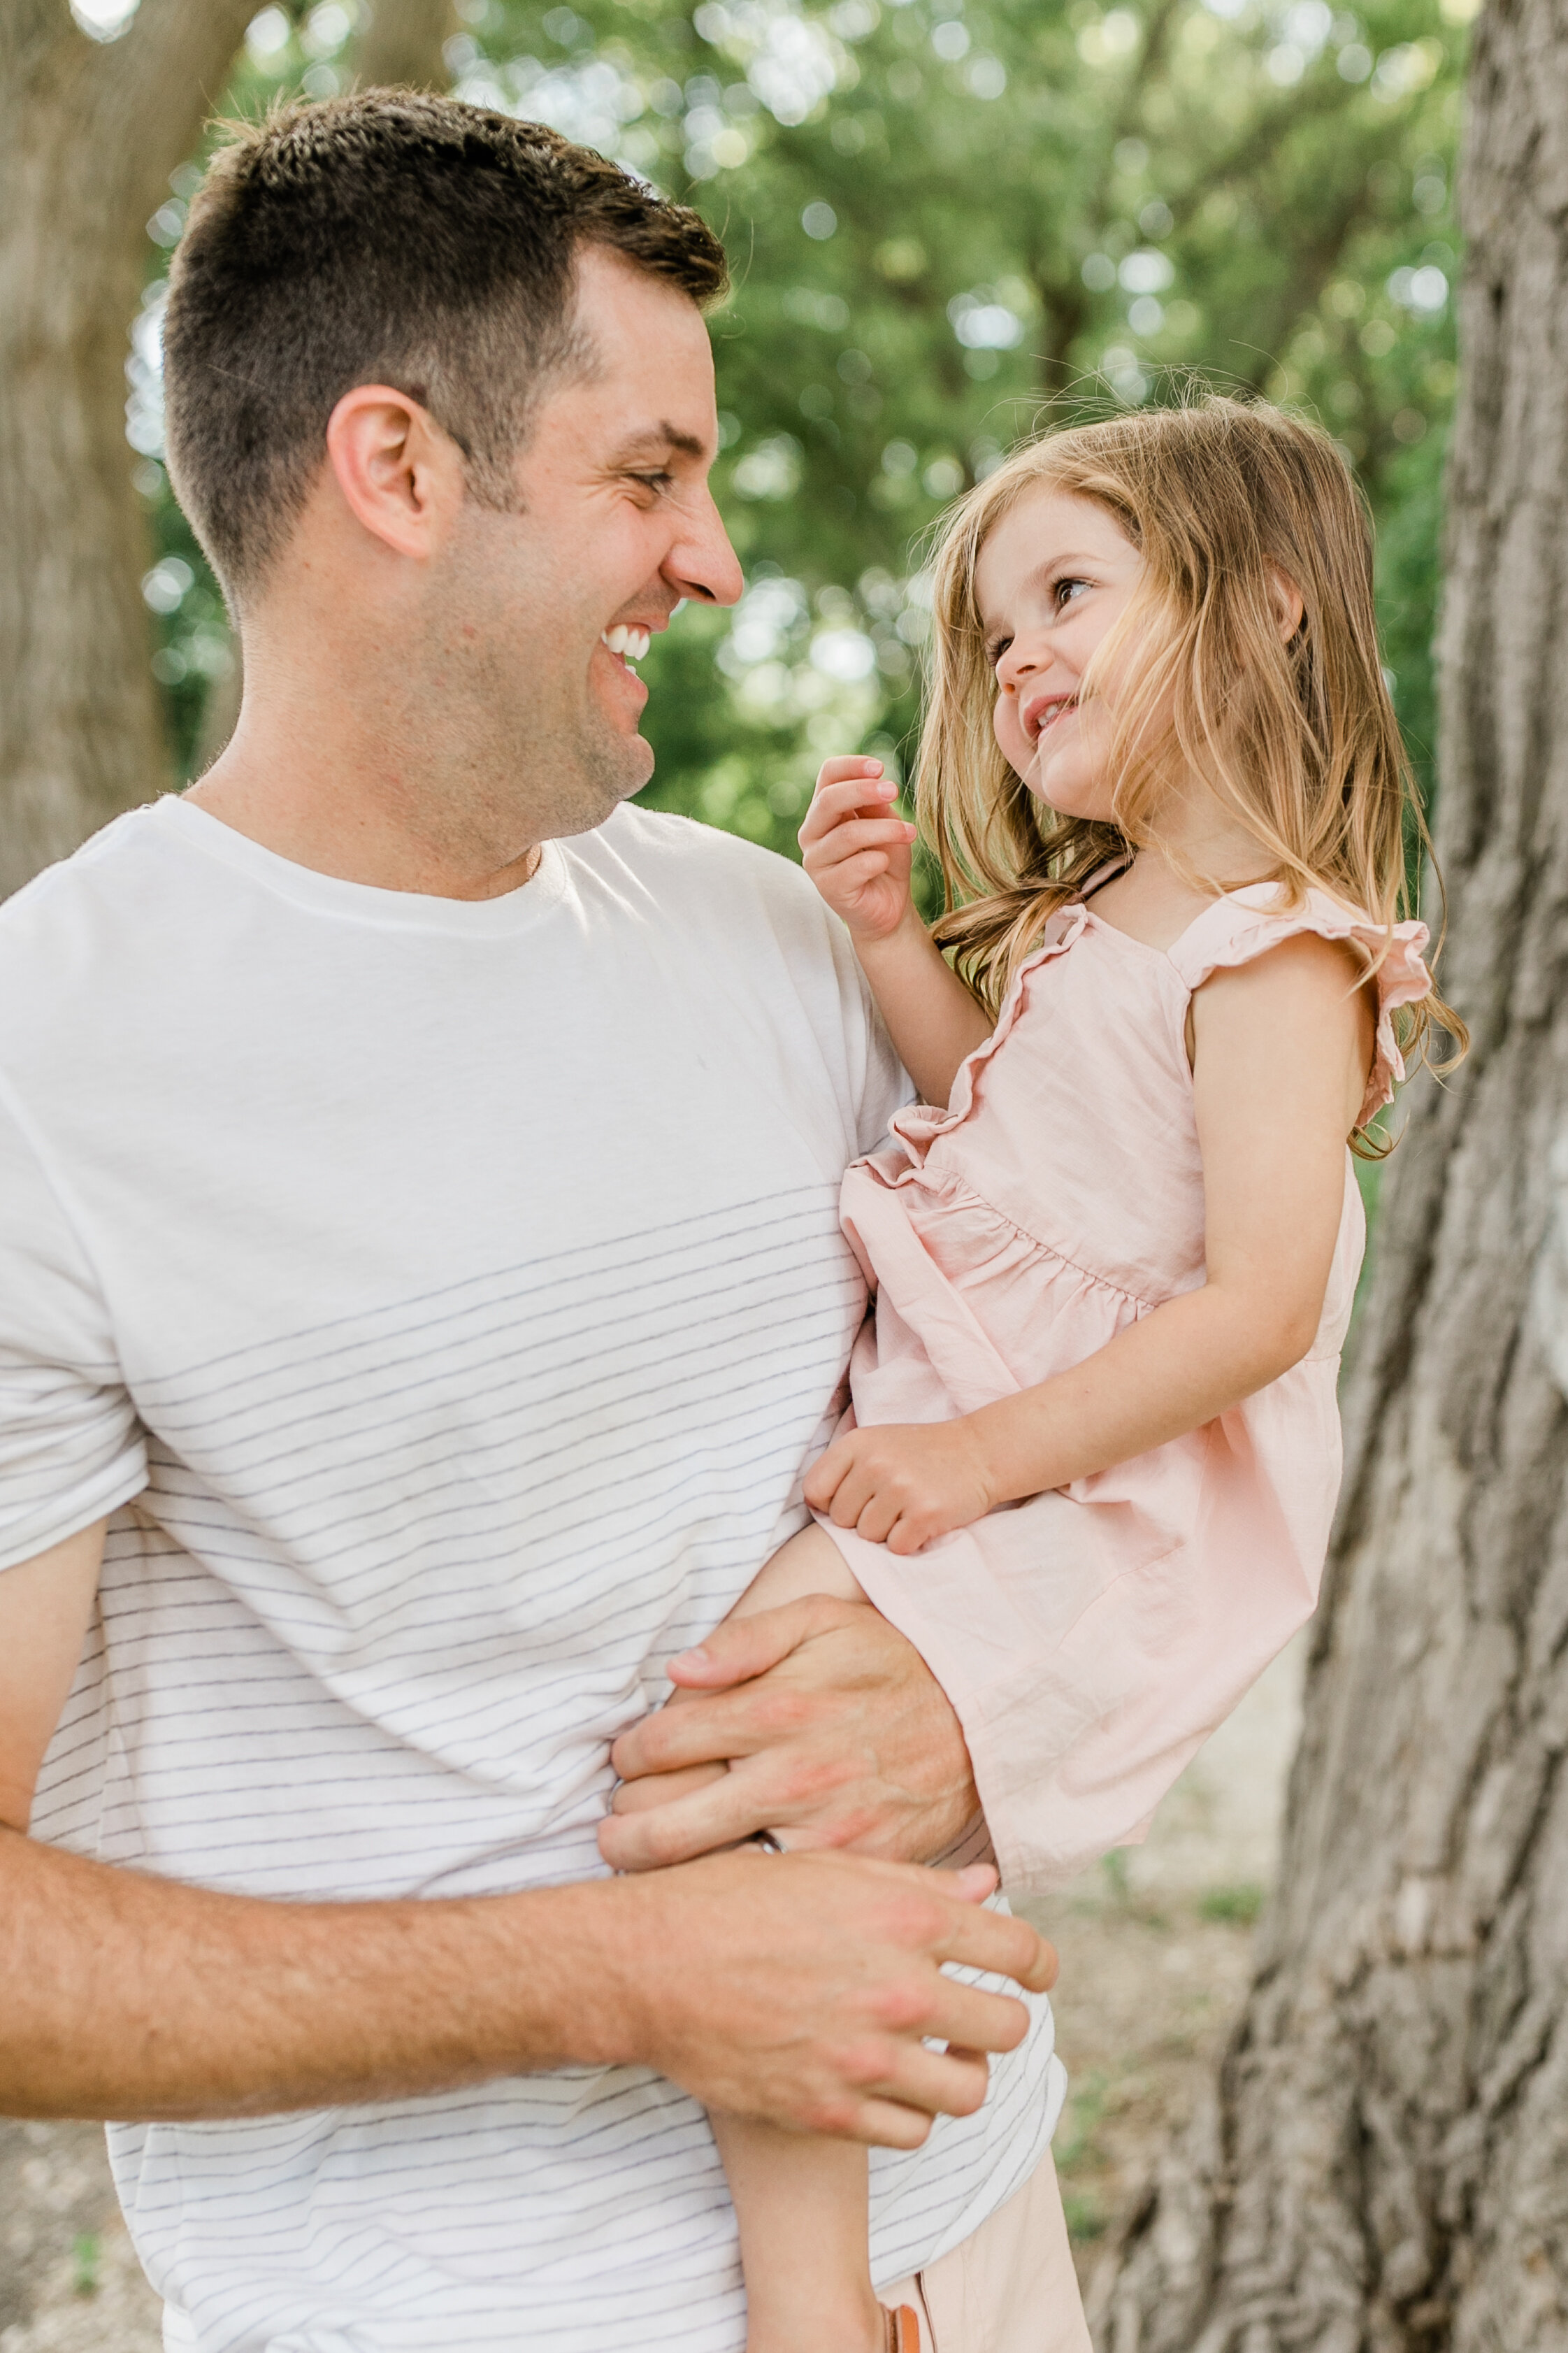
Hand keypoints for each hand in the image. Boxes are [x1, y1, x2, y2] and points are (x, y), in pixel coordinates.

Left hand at [597, 1593, 979, 1871]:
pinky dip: (733, 1891)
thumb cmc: (889, 1663)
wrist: (981, 1717)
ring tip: (648, 1862)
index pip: (658, 1743)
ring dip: (665, 1870)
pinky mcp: (852, 1870)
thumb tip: (677, 1670)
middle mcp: (792, 1773)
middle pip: (663, 1823)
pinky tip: (716, 1883)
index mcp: (774, 1707)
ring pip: (706, 1869)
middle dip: (622, 1830)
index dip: (629, 1755)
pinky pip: (771, 1893)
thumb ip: (744, 1639)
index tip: (630, 1761)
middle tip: (618, 1828)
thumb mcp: (820, 1621)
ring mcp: (823, 1829)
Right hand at [598, 1847, 1055, 2142]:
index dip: (1038, 1962)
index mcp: (902, 1919)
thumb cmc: (732, 1900)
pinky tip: (889, 2085)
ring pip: (969, 2092)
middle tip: (978, 2015)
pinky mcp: (829, 2111)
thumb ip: (914, 1882)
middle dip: (1001, 2020)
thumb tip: (986, 1886)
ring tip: (938, 2056)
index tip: (1032, 1971)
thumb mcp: (824, 1869)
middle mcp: (896, 1990)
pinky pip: (912, 2131)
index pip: (1018, 1951)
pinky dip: (912, 2112)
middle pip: (1007, 2028)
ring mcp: (864, 2059)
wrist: (649, 1967)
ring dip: (962, 2074)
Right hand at [799, 757, 917, 943]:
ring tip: (910, 833)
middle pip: (829, 800)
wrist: (890, 906)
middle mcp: (812, 833)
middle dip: (864, 791)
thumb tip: (875, 779)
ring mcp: (815, 861)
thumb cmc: (885, 859)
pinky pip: (854, 867)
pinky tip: (886, 863)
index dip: (851, 766)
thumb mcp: (885, 822)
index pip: (827, 776)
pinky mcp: (828, 888)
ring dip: (884, 829)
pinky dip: (877, 860)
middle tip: (894, 791)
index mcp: (824, 811)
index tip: (881, 767)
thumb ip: (875, 802)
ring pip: (848, 834)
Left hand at [804, 1419, 996, 1554]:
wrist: (981, 1452)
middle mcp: (875, 1463)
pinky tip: (923, 1520)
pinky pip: (896, 1547)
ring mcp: (901, 1488)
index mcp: (857, 1443)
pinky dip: (910, 1542)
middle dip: (862, 1519)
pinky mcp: (925, 1514)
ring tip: (909, 1509)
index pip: (814, 1491)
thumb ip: (843, 1468)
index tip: (855, 1500)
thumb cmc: (922, 1454)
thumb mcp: (877, 1443)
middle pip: (840, 1520)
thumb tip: (811, 1506)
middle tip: (892, 1502)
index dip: (830, 1504)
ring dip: (887, 1532)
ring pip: (867, 1537)